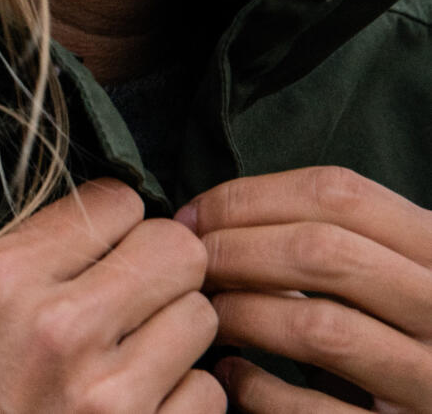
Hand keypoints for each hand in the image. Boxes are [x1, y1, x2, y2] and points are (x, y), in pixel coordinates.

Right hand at [0, 178, 223, 413]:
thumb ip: (38, 249)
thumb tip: (119, 210)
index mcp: (6, 279)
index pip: (116, 200)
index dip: (118, 224)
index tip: (106, 249)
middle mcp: (59, 328)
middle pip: (177, 248)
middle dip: (162, 268)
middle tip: (136, 295)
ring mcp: (108, 392)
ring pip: (201, 315)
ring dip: (175, 333)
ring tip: (133, 351)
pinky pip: (208, 389)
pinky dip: (182, 396)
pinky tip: (142, 401)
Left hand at [178, 166, 431, 411]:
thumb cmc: (394, 325)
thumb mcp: (387, 266)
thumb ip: (328, 235)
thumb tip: (205, 217)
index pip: (338, 193)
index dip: (246, 198)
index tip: (192, 218)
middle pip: (321, 251)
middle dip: (232, 251)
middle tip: (190, 268)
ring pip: (319, 328)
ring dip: (240, 314)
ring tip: (207, 315)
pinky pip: (315, 411)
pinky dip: (259, 389)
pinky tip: (233, 376)